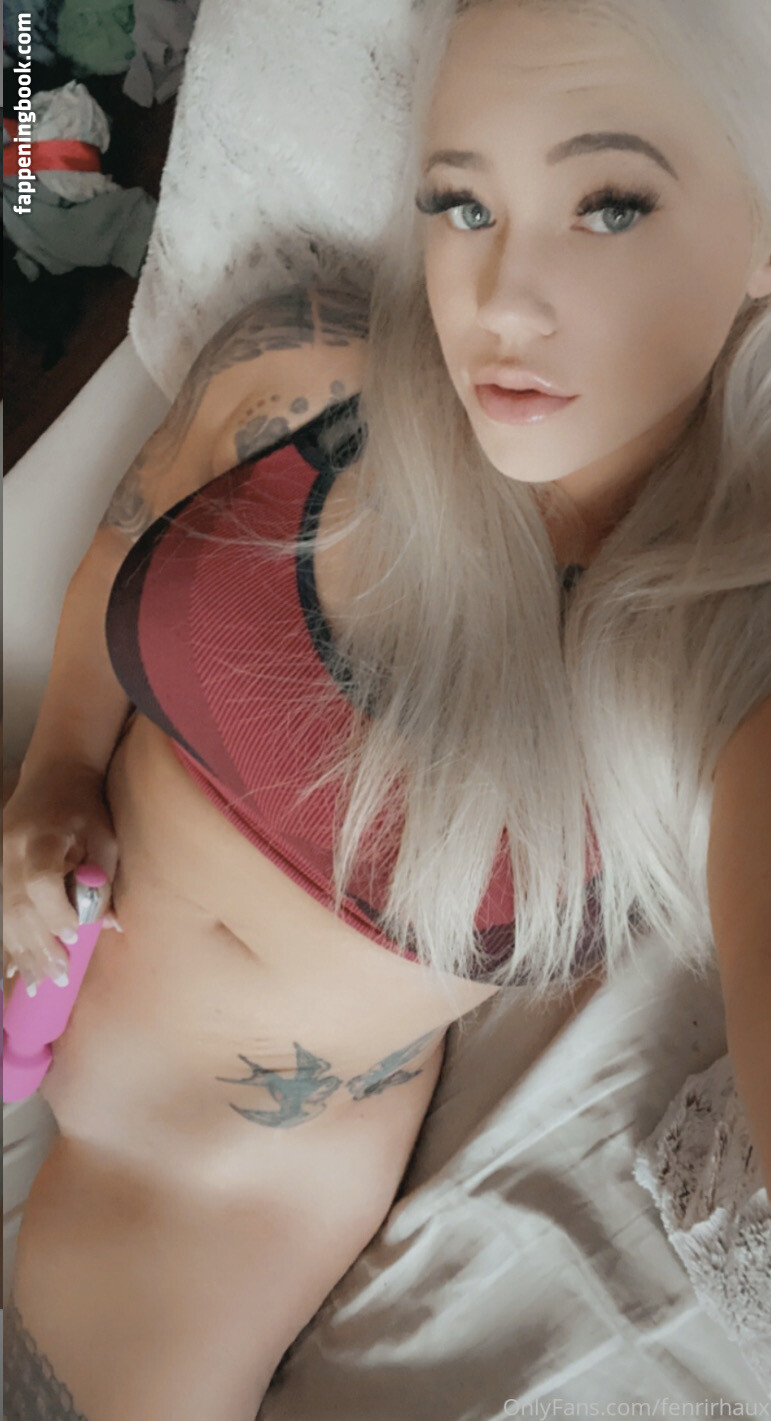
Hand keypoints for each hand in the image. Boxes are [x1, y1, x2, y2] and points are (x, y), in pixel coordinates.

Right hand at [3, 763, 121, 995]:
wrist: (53, 774)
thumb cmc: (85, 806)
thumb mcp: (105, 836)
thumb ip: (104, 879)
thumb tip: (109, 925)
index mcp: (40, 839)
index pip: (40, 882)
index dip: (56, 911)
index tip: (75, 932)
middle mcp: (11, 852)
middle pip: (19, 907)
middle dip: (40, 946)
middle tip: (60, 976)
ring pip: (5, 917)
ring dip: (22, 953)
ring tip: (38, 984)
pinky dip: (8, 943)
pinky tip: (13, 971)